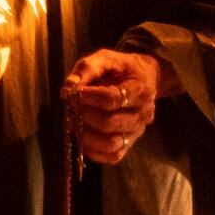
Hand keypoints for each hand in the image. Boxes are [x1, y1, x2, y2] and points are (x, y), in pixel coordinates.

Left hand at [62, 48, 179, 165]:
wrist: (144, 79)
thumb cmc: (122, 68)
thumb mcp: (107, 58)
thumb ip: (88, 68)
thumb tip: (70, 86)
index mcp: (141, 89)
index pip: (114, 99)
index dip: (90, 97)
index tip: (74, 92)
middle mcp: (143, 114)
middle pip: (110, 123)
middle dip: (85, 115)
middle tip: (72, 106)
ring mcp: (137, 131)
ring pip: (112, 143)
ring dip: (87, 135)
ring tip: (75, 121)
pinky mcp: (130, 144)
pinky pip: (113, 156)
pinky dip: (93, 151)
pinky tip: (83, 136)